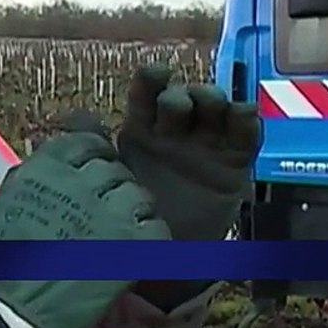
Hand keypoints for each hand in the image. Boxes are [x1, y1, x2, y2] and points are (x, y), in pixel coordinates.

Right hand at [0, 132, 171, 327]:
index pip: (84, 142)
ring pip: (138, 194)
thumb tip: (42, 173)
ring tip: (125, 225)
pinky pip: (157, 228)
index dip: (94, 152)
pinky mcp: (130, 247)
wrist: (10, 308)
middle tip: (108, 202)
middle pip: (114, 168)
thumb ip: (28, 181)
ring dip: (133, 208)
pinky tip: (139, 247)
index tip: (95, 163)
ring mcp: (109, 214)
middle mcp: (80, 184)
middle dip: (113, 183)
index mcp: (45, 169)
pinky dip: (151, 236)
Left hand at [114, 66, 260, 309]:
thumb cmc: (133, 211)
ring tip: (213, 106)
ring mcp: (207, 145)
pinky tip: (244, 112)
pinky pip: (247, 135)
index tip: (157, 73)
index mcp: (144, 128)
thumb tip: (78, 115)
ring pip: (216, 108)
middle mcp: (177, 131)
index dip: (154, 76)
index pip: (149, 91)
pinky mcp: (234, 163)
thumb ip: (94, 144)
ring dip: (215, 99)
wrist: (164, 253)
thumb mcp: (108, 176)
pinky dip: (248, 118)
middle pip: (186, 96)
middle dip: (185, 94)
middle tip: (181, 107)